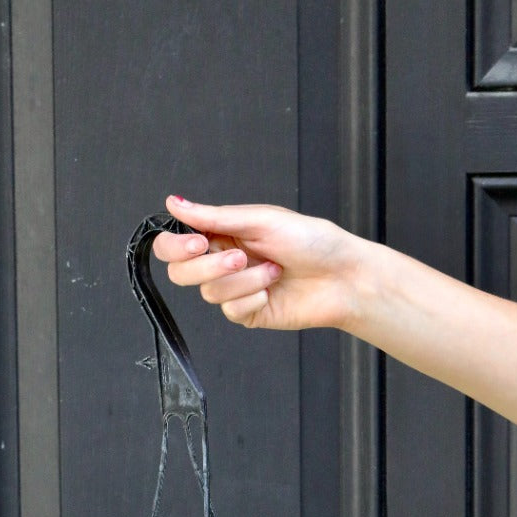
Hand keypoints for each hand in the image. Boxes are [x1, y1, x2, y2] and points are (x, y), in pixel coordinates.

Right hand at [153, 195, 365, 331]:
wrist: (342, 276)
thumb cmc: (311, 241)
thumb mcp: (260, 219)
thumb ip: (214, 216)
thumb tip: (174, 203)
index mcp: (222, 233)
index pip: (174, 244)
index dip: (175, 246)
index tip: (197, 243)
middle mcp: (222, 262)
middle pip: (181, 273)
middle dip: (209, 266)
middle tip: (241, 256)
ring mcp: (233, 290)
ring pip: (208, 292)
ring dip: (244, 280)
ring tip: (273, 270)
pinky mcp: (246, 313)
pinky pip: (230, 311)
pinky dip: (253, 297)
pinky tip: (272, 289)